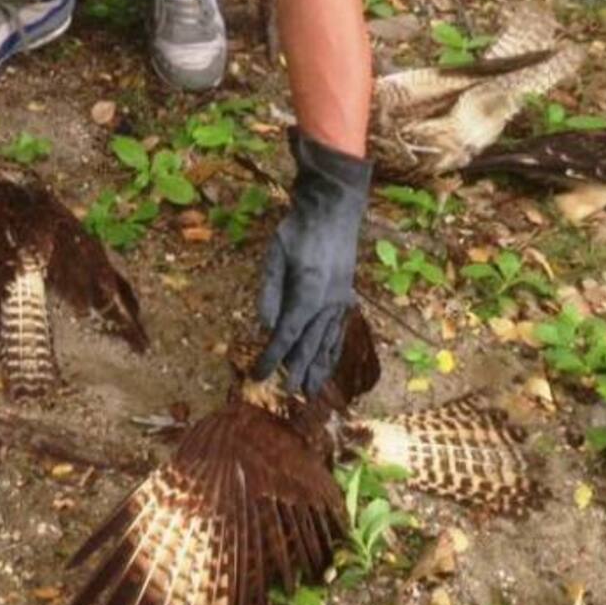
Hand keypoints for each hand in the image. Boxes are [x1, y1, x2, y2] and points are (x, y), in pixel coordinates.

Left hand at [255, 127, 371, 395]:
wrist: (334, 208)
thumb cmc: (299, 229)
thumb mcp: (275, 255)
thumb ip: (270, 292)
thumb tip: (265, 326)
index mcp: (307, 294)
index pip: (286, 336)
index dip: (272, 359)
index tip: (259, 376)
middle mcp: (328, 303)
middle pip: (311, 345)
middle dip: (299, 372)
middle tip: (291, 396)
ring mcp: (341, 300)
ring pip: (329, 342)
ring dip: (320, 367)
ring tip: (314, 389)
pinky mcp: (346, 295)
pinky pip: (340, 330)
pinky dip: (334, 349)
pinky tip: (331, 359)